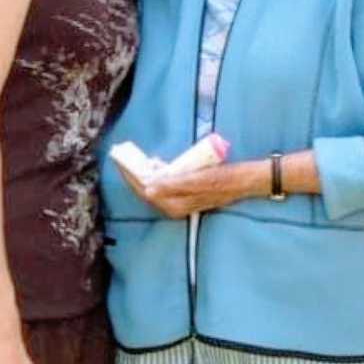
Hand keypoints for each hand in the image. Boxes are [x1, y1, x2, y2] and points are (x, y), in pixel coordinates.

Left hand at [118, 161, 253, 219]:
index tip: (119, 159)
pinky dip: (155, 175)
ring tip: (133, 158)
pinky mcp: (185, 194)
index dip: (129, 175)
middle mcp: (173, 207)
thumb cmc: (222, 179)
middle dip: (132, 174)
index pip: (143, 190)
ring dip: (142, 174)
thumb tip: (150, 188)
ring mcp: (179, 202)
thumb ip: (174, 185)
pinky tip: (155, 164)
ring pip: (153, 188)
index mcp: (174, 206)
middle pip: (145, 190)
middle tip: (121, 156)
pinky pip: (163, 186)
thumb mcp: (197, 179)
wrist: (244, 181)